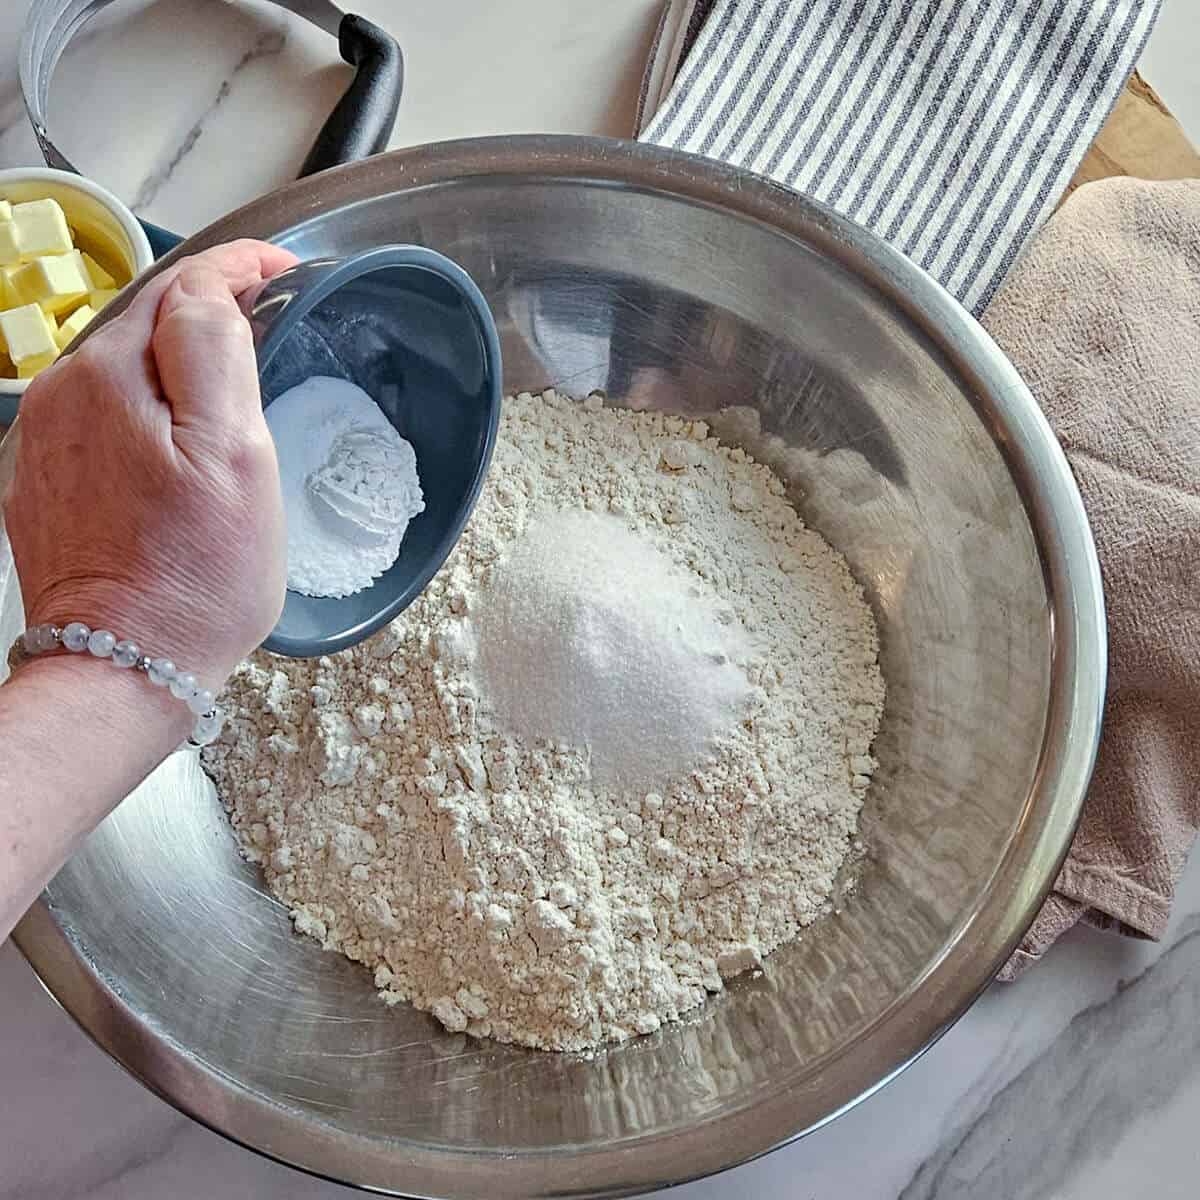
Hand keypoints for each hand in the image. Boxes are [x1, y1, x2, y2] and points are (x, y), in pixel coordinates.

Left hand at [3, 239, 297, 687]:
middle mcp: (61, 394)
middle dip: (205, 311)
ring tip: (226, 389)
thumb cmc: (196, 577)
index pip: (182, 285)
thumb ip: (217, 351)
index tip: (283, 269)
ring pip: (120, 366)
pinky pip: (97, 415)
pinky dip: (141, 408)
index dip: (240, 268)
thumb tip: (213, 290)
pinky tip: (173, 442)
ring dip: (172, 362)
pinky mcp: (44, 480)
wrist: (123, 665)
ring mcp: (44, 439)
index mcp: (111, 376)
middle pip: (145, 320)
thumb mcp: (237, 455)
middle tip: (269, 324)